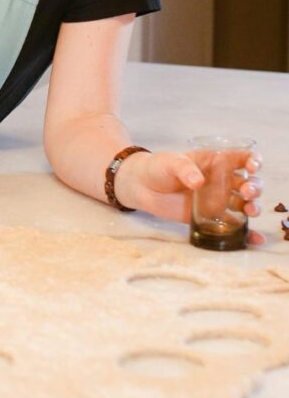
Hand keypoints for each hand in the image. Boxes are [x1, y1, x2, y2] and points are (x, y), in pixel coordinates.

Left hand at [118, 149, 263, 243]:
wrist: (141, 186)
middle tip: (247, 192)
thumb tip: (198, 183)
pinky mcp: (211, 217)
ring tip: (250, 210)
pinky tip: (254, 239)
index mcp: (216, 162)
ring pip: (245, 203)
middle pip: (249, 183)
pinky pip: (232, 224)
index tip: (252, 166)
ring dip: (253, 207)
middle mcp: (222, 181)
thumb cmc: (158, 167)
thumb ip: (185, 170)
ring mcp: (219, 199)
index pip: (242, 158)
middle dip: (255, 187)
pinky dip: (246, 232)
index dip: (253, 161)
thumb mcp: (171, 162)